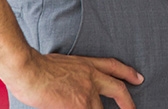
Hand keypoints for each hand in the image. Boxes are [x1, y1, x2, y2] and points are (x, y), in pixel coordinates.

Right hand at [6, 49, 141, 108]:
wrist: (29, 71)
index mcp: (87, 64)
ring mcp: (86, 93)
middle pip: (118, 89)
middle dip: (128, 102)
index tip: (138, 78)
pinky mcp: (79, 106)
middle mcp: (91, 78)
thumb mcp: (64, 63)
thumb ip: (75, 73)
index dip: (128, 72)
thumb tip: (75, 84)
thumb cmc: (38, 67)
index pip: (114, 66)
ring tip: (84, 108)